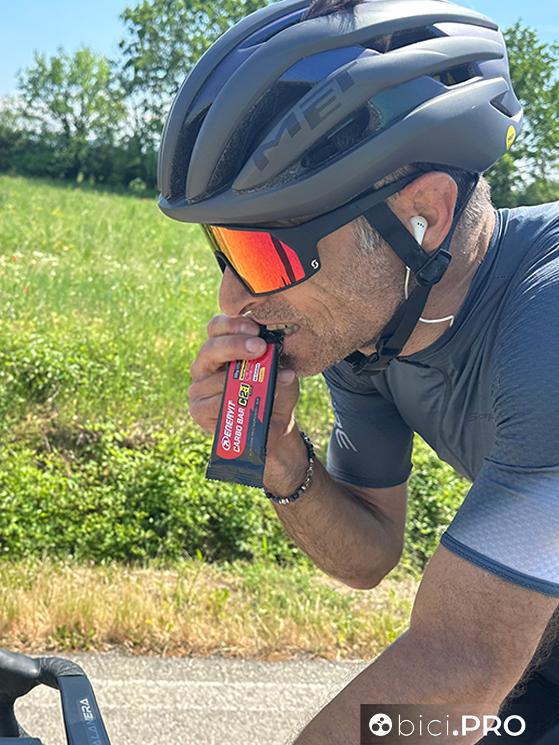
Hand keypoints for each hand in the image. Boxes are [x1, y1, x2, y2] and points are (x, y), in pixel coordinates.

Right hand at [189, 315, 299, 455]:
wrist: (275, 424)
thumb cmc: (275, 389)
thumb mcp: (281, 369)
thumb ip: (276, 356)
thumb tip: (274, 349)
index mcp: (221, 347)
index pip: (217, 327)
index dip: (233, 325)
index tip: (256, 330)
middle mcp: (205, 365)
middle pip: (210, 349)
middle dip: (235, 346)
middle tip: (259, 347)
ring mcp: (198, 388)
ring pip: (214, 379)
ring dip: (244, 381)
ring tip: (270, 383)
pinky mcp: (198, 411)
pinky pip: (212, 404)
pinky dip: (234, 403)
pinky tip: (253, 403)